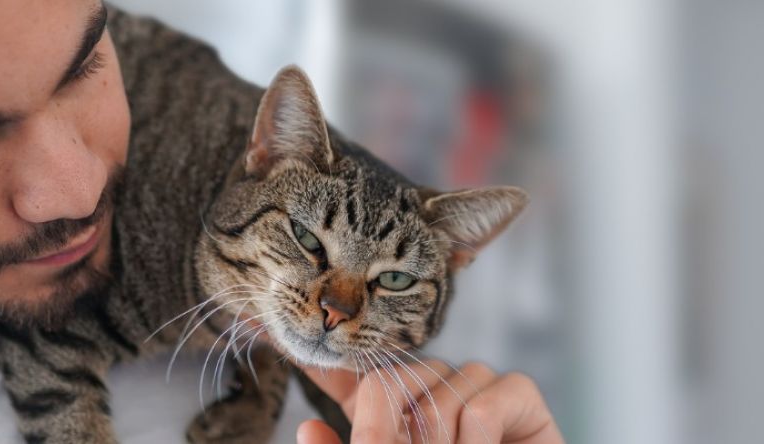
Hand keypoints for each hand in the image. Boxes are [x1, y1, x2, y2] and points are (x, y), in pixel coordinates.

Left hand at [296, 359, 563, 443]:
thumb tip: (307, 427)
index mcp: (393, 412)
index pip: (349, 377)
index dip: (319, 360)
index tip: (278, 335)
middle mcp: (429, 389)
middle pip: (387, 383)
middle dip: (387, 435)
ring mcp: (474, 384)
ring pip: (439, 399)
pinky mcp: (518, 392)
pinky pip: (481, 405)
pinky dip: (479, 443)